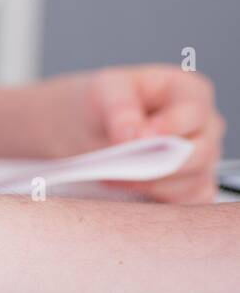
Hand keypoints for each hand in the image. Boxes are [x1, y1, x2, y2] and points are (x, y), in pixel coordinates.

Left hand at [81, 65, 224, 202]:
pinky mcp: (191, 187)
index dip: (169, 129)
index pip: (194, 114)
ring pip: (193, 182)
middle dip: (158, 163)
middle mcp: (204, 126)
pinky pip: (188, 203)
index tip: (140, 138)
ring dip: (151, 184)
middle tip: (121, 164)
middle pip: (200, 153)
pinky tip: (127, 190)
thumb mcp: (105, 90)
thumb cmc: (104, 103)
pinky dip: (159, 202)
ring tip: (113, 176)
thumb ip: (121, 108)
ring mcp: (202, 159)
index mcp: (190, 93)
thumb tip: (133, 136)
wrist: (89, 127)